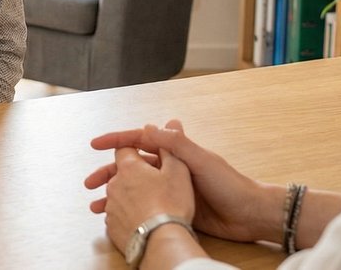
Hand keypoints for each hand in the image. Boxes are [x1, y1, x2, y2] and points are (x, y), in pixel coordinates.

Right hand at [85, 120, 279, 243]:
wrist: (250, 214)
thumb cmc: (230, 184)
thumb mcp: (202, 160)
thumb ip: (176, 144)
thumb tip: (149, 125)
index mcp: (175, 152)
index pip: (139, 140)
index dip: (116, 141)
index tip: (95, 145)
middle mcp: (169, 168)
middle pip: (131, 166)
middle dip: (109, 172)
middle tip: (90, 183)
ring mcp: (170, 188)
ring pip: (134, 188)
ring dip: (115, 194)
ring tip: (97, 205)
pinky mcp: (174, 207)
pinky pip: (145, 205)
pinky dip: (128, 209)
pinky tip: (117, 216)